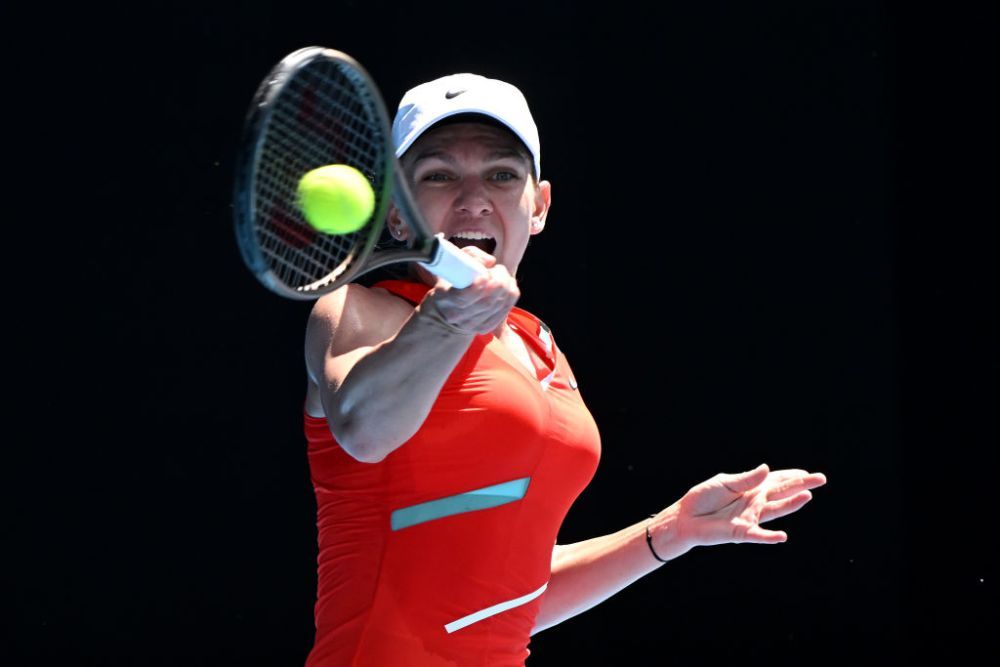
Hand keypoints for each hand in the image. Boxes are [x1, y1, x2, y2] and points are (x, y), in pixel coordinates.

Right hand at [418, 247, 519, 334]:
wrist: (448, 310)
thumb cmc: (452, 280)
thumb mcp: (453, 263)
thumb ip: (470, 256)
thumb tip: (490, 261)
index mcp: (446, 300)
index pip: (462, 298)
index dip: (476, 288)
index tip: (485, 275)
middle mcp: (459, 316)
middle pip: (486, 303)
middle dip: (499, 282)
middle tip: (498, 269)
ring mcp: (474, 325)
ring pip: (498, 306)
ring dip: (506, 287)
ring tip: (502, 275)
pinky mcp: (486, 326)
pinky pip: (505, 310)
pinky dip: (510, 295)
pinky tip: (508, 285)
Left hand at [661, 464, 826, 552]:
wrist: (686, 518)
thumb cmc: (704, 498)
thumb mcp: (725, 482)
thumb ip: (747, 479)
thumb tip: (767, 468)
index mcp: (751, 488)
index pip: (776, 481)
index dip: (792, 477)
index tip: (809, 474)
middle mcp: (755, 503)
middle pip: (782, 493)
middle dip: (801, 486)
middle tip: (821, 479)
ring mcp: (750, 518)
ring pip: (775, 510)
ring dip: (791, 504)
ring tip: (807, 497)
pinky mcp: (741, 532)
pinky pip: (758, 535)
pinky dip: (770, 537)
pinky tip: (782, 536)